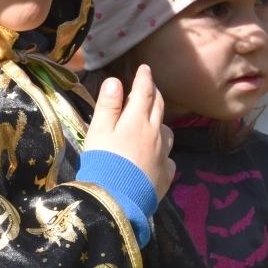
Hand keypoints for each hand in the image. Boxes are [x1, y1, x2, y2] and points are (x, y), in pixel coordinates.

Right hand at [85, 65, 174, 198]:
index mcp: (137, 120)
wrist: (116, 199)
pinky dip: (163, 153)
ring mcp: (163, 155)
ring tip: (152, 123)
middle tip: (150, 88)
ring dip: (160, 122)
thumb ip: (109, 105)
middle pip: (159, 107)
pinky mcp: (166, 174)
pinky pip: (168, 158)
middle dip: (154, 94)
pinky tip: (156, 158)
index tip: (145, 68)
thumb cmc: (103, 161)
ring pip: (167, 131)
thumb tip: (116, 80)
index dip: (144, 78)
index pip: (144, 91)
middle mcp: (155, 133)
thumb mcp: (99, 130)